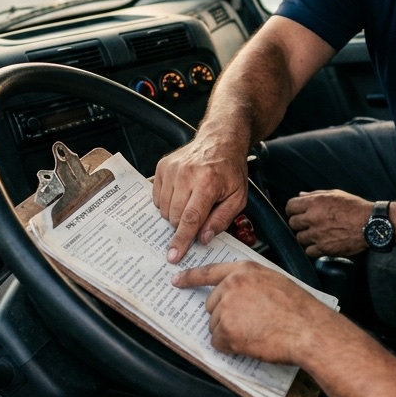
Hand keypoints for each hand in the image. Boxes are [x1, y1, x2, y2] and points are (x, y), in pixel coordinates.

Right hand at [153, 137, 249, 262]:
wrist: (220, 140)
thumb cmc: (230, 170)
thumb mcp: (238, 198)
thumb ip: (221, 220)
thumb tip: (203, 238)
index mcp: (208, 182)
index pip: (190, 218)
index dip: (181, 239)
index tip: (173, 256)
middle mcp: (186, 174)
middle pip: (175, 216)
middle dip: (184, 225)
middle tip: (199, 215)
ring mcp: (172, 169)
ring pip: (164, 209)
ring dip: (176, 213)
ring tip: (191, 201)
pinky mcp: (162, 166)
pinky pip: (157, 197)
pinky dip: (168, 202)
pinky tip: (182, 194)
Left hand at [171, 259, 330, 365]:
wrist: (307, 329)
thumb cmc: (299, 309)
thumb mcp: (274, 282)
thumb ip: (252, 283)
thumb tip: (240, 295)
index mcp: (244, 270)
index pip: (209, 271)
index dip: (189, 277)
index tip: (175, 280)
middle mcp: (231, 286)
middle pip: (212, 305)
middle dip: (225, 317)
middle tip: (250, 323)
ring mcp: (226, 308)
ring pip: (215, 326)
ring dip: (230, 333)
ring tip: (256, 332)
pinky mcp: (226, 330)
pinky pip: (219, 343)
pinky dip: (231, 348)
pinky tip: (251, 343)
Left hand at [285, 189, 372, 258]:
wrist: (370, 224)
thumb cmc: (355, 207)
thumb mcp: (335, 194)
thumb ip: (315, 194)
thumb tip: (301, 195)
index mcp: (315, 203)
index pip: (290, 206)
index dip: (292, 210)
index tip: (296, 213)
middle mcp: (313, 218)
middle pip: (292, 223)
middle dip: (299, 223)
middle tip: (308, 224)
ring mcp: (318, 234)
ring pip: (299, 238)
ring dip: (306, 237)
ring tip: (316, 234)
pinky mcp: (324, 248)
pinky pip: (309, 251)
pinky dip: (313, 249)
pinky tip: (321, 244)